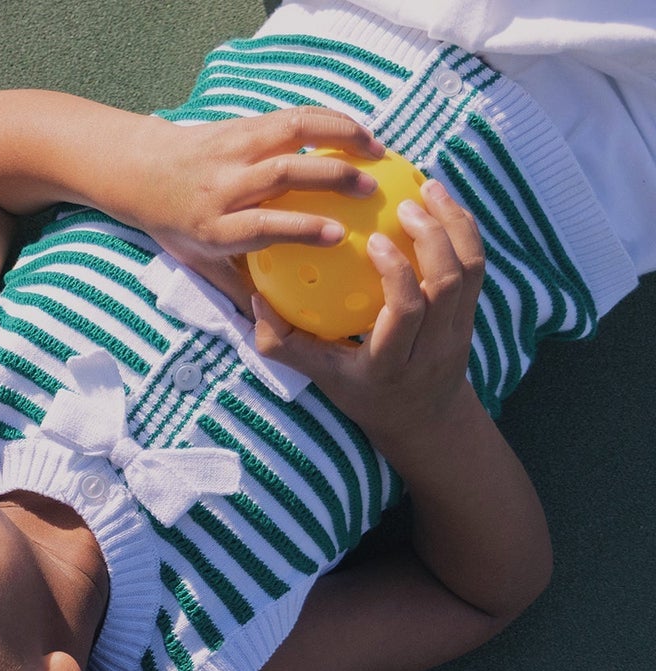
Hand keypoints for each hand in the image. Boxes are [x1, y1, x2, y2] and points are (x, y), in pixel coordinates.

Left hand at [140, 106, 386, 305]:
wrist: (143, 171)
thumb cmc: (176, 226)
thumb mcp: (198, 264)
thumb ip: (236, 289)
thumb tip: (270, 327)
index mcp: (213, 227)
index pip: (261, 226)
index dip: (301, 230)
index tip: (339, 238)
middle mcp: (224, 187)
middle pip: (282, 175)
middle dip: (332, 177)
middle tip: (371, 189)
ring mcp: (233, 150)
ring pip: (292, 133)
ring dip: (340, 135)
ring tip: (377, 150)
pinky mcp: (243, 124)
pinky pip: (292, 117)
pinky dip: (329, 120)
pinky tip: (358, 131)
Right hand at [249, 178, 486, 457]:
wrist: (424, 419)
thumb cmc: (364, 395)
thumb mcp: (322, 377)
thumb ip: (287, 344)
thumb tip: (257, 301)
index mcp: (394, 364)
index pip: (407, 311)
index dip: (397, 271)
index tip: (374, 239)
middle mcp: (433, 347)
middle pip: (448, 284)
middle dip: (434, 236)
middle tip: (406, 203)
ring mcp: (460, 331)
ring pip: (470, 269)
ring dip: (454, 224)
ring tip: (429, 188)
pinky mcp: (474, 315)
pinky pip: (477, 265)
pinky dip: (464, 229)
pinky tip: (442, 203)